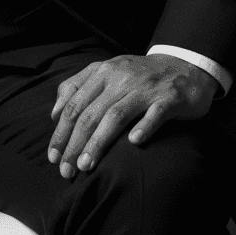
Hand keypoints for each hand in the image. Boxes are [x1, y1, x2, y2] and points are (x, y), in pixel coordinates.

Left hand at [47, 53, 217, 178]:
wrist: (183, 65)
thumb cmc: (139, 76)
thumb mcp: (106, 73)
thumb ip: (78, 87)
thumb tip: (55, 113)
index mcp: (102, 72)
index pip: (74, 104)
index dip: (61, 131)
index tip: (52, 156)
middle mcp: (120, 78)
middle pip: (91, 113)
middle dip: (74, 143)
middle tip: (66, 169)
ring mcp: (145, 88)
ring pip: (116, 115)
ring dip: (99, 142)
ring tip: (86, 165)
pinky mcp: (170, 98)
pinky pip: (156, 113)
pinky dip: (144, 127)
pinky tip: (134, 142)